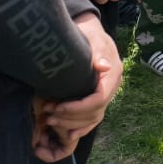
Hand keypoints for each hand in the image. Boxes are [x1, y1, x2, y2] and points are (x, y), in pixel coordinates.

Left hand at [33, 13, 122, 160]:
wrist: (89, 30)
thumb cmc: (88, 34)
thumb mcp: (93, 40)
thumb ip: (98, 54)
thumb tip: (105, 67)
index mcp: (113, 73)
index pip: (99, 99)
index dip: (79, 107)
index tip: (57, 107)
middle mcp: (113, 85)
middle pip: (96, 111)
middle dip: (71, 117)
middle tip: (49, 116)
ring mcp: (107, 91)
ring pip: (94, 117)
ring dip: (72, 123)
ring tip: (50, 120)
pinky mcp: (99, 95)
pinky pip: (94, 117)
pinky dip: (82, 126)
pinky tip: (68, 133)